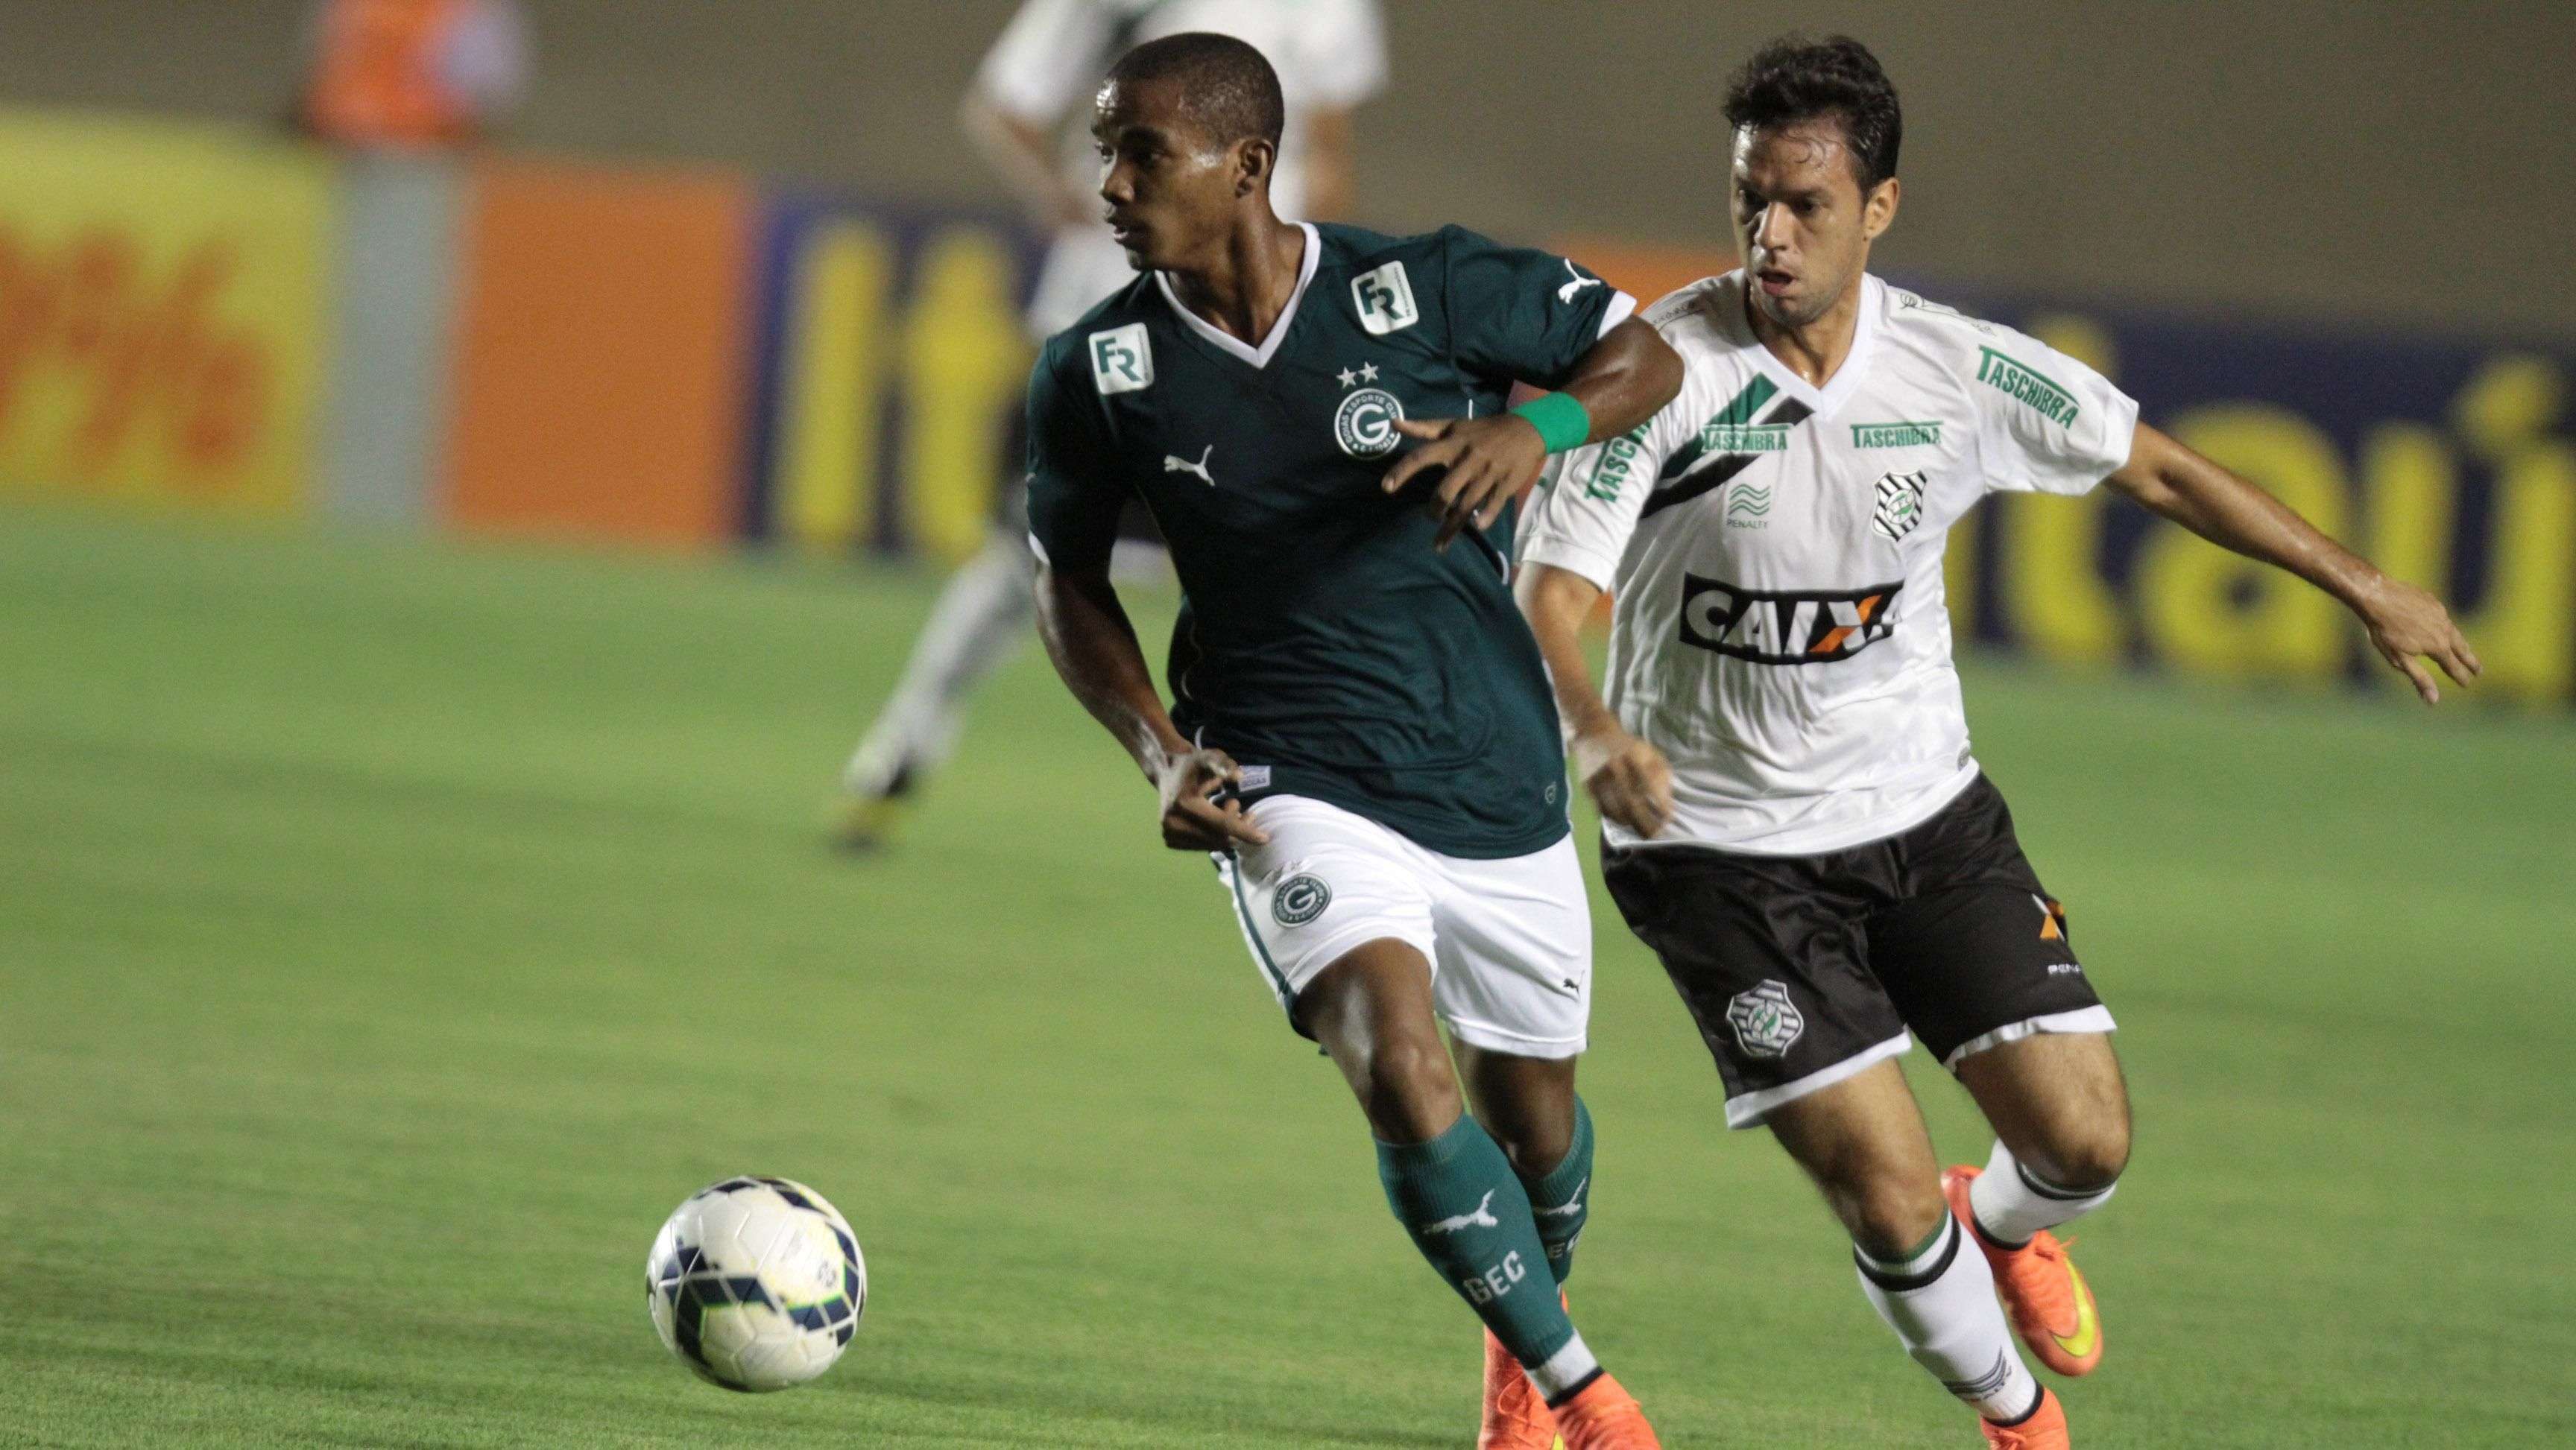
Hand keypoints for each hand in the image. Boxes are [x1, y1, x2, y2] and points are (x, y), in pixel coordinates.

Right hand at [1154, 747, 1270, 850]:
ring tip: (1229, 810)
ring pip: (1212, 844)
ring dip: (1227, 832)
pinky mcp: (1170, 840)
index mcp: (1186, 804)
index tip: (1265, 838)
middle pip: (1219, 838)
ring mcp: (1170, 833)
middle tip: (1247, 813)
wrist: (1165, 771)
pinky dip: (1215, 836)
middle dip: (1238, 829)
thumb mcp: (1210, 757)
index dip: (1245, 831)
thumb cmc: (1192, 764)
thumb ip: (1224, 764)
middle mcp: (1175, 822)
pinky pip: (1202, 845)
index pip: (1222, 824)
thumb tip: (1238, 777)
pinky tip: (1215, 820)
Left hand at [1380, 414, 1549, 550]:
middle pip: (1445, 491)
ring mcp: (1489, 473)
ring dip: (1452, 527)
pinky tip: (1478, 527)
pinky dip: (1485, 517)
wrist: (1526, 429)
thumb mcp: (1453, 424)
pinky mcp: (1506, 484)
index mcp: (1452, 444)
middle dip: (1435, 510)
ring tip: (1440, 543)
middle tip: (1430, 517)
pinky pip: (1494, 505)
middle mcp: (1469, 459)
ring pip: (1467, 505)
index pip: (1422, 456)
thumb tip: (1393, 423)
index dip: (1403, 471)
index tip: (1386, 488)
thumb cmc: (1483, 430)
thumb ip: (1423, 428)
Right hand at [1571, 722, 1672, 837]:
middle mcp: (1615, 767)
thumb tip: (1667, 803)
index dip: (1660, 804)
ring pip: (1615, 809)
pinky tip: (1623, 821)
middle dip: (1646, 822)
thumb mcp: (1651, 754)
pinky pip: (1601, 809)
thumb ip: (1662, 775)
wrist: (1596, 735)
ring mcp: (1599, 778)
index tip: (1669, 818)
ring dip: (1630, 823)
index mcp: (1634, 756)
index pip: (1651, 785)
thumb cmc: (1630, 749)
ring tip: (1640, 829)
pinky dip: (1614, 819)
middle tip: (1655, 834)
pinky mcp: (1588, 786)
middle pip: (1632, 802)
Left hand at [2351, 575, 2479, 703]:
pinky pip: (2443, 618)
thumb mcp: (2399, 659)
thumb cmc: (2384, 630)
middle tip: (2479, 671)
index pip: (2453, 667)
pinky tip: (2444, 628)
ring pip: (2455, 632)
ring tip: (2466, 650)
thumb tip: (2434, 700)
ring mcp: (2440, 614)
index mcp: (2438, 647)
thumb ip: (2419, 678)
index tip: (2467, 684)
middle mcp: (2445, 630)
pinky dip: (2447, 627)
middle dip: (2470, 661)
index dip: (2460, 677)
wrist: (2377, 595)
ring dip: (2462, 644)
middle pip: (2461, 649)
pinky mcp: (2433, 602)